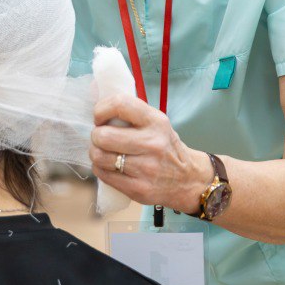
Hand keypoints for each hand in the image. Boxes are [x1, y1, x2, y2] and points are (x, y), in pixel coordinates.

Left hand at [89, 95, 212, 213]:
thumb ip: (130, 112)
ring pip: (99, 157)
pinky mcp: (138, 189)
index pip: (119, 104)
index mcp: (156, 122)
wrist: (188, 179)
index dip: (101, 110)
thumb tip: (96, 95)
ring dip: (96, 153)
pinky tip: (110, 166)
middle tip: (102, 138)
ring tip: (105, 152)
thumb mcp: (156, 123)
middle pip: (102, 136)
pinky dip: (101, 168)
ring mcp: (145, 168)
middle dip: (96, 136)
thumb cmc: (165, 146)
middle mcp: (152, 144)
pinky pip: (103, 174)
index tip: (100, 117)